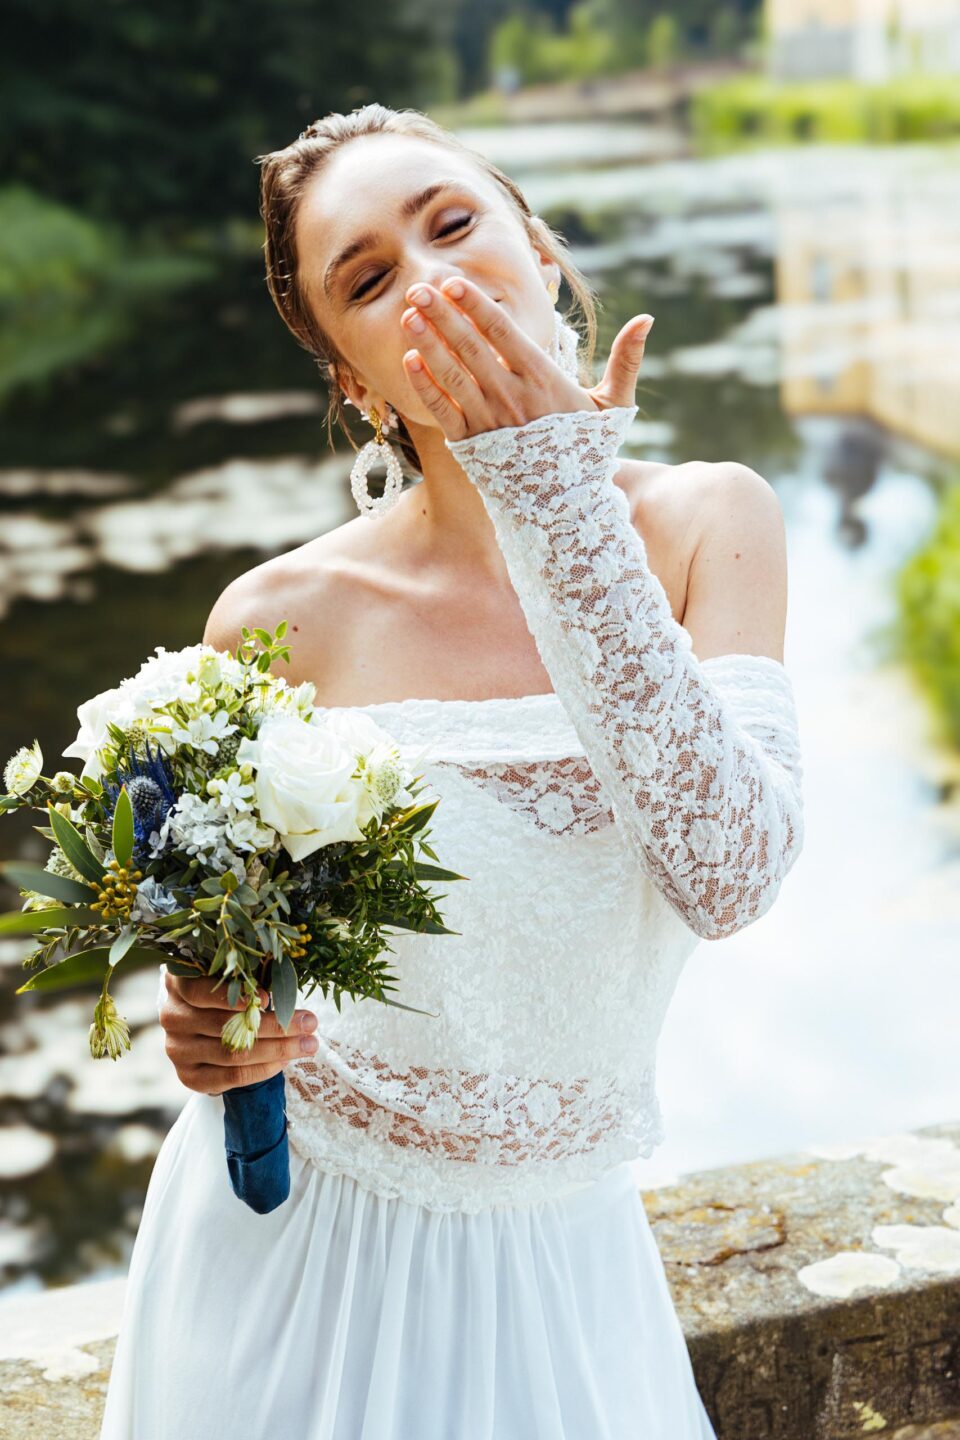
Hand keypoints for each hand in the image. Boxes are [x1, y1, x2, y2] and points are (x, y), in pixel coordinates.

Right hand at [159, 971, 318, 1094]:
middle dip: (275, 1025)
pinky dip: (261, 1070)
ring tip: (309, 1044)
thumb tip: (285, 973)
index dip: (232, 996)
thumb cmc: (228, 993)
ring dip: (277, 1050)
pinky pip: (229, 1078)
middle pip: (224, 1026)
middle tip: (310, 1023)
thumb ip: (250, 976)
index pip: (197, 990)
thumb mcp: (233, 977)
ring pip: (231, 1054)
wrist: (204, 1029)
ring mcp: (177, 1049)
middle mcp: (172, 1016)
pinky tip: (284, 1061)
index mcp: (178, 983)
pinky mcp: (188, 1076)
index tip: (268, 998)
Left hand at [400, 277, 653, 442]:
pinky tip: (409, 362)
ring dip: (428, 343)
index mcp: (543, 379)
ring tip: (408, 315)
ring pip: (451, 375)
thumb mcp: (613, 407)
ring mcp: (488, 422)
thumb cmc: (588, 452)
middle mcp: (512, 397)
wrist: (567, 508)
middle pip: (470, 347)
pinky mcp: (471, 446)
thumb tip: (648, 318)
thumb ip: (626, 361)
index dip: (474, 304)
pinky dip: (424, 386)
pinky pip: (442, 411)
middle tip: (417, 287)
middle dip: (442, 315)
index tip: (452, 283)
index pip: (501, 331)